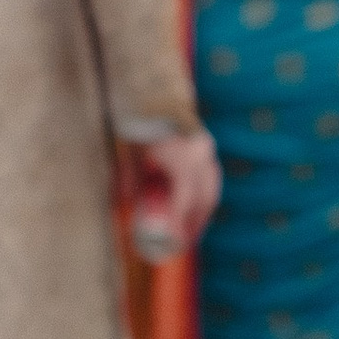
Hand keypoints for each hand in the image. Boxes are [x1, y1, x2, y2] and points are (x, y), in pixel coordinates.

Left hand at [118, 128, 221, 257]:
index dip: (181, 221)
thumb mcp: (130, 157)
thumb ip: (129, 182)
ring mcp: (207, 150)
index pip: (186, 196)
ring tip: (192, 230)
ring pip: (212, 190)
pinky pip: (212, 179)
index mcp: (182, 156)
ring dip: (203, 213)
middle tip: (184, 242)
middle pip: (204, 198)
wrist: (151, 96)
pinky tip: (197, 210)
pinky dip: (205, 197)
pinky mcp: (208, 147)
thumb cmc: (138, 127)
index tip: (174, 240)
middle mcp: (200, 154)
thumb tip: (126, 209)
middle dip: (195, 224)